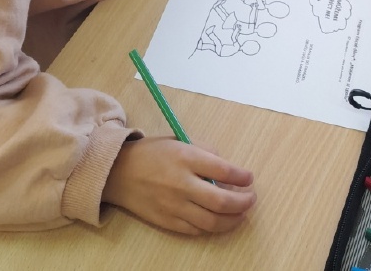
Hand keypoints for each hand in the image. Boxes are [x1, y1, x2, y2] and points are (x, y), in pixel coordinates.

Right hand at [102, 137, 255, 234]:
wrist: (119, 173)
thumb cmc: (152, 153)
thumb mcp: (179, 141)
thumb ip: (203, 152)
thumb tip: (226, 167)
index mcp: (186, 158)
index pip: (223, 170)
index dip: (241, 176)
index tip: (249, 178)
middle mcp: (182, 183)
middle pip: (221, 200)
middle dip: (243, 202)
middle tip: (251, 199)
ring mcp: (174, 205)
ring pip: (211, 221)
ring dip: (232, 220)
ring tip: (241, 214)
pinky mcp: (167, 221)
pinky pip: (195, 229)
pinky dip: (211, 227)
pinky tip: (218, 220)